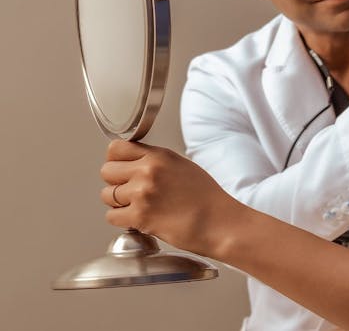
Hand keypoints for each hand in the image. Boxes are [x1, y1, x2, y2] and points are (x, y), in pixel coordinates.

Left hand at [100, 140, 241, 257]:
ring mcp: (142, 193)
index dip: (115, 160)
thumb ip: (156, 163)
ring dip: (118, 203)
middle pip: (106, 171)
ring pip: (106, 195)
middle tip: (131, 192)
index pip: (116, 148)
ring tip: (139, 207)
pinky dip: (122, 221)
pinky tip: (140, 220)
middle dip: (116, 183)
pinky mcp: (139, 216)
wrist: (220, 223)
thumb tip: (133, 165)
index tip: (120, 168)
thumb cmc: (208, 199)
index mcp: (159, 156)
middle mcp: (148, 171)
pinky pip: (111, 216)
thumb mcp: (183, 167)